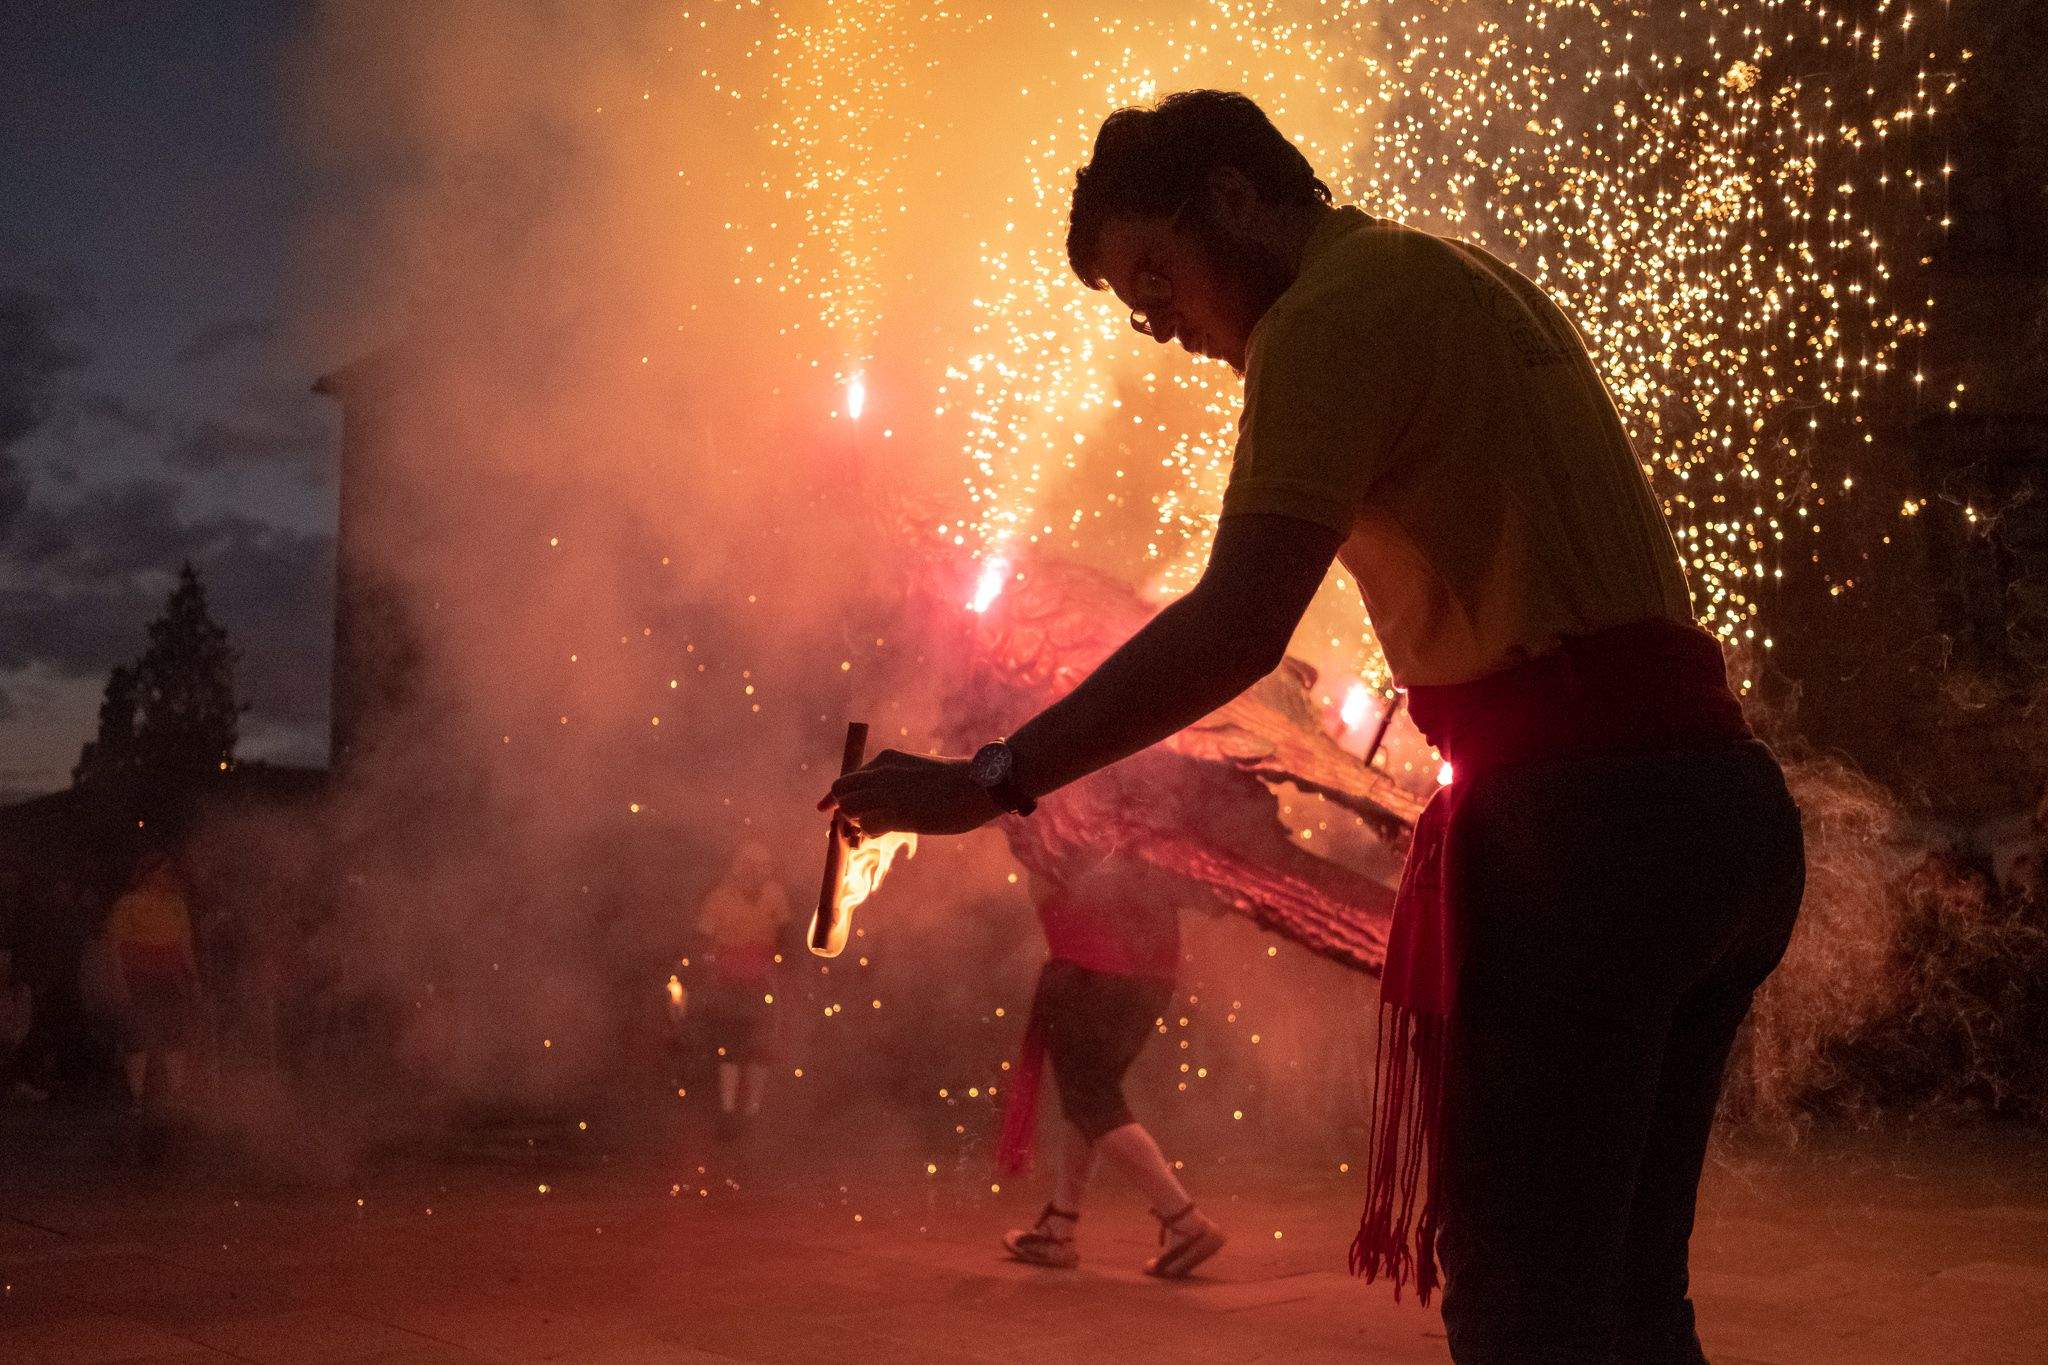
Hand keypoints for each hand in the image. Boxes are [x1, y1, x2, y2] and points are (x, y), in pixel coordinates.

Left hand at [817, 749, 1004, 835]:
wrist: (979, 783)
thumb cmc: (955, 781)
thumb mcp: (917, 771)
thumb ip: (894, 782)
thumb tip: (878, 804)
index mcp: (886, 759)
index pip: (847, 778)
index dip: (833, 796)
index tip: (823, 807)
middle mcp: (881, 773)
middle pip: (840, 792)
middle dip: (843, 809)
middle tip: (855, 824)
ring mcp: (887, 792)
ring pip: (848, 810)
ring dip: (857, 822)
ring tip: (878, 826)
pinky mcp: (896, 812)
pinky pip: (866, 825)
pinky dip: (871, 831)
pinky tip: (888, 830)